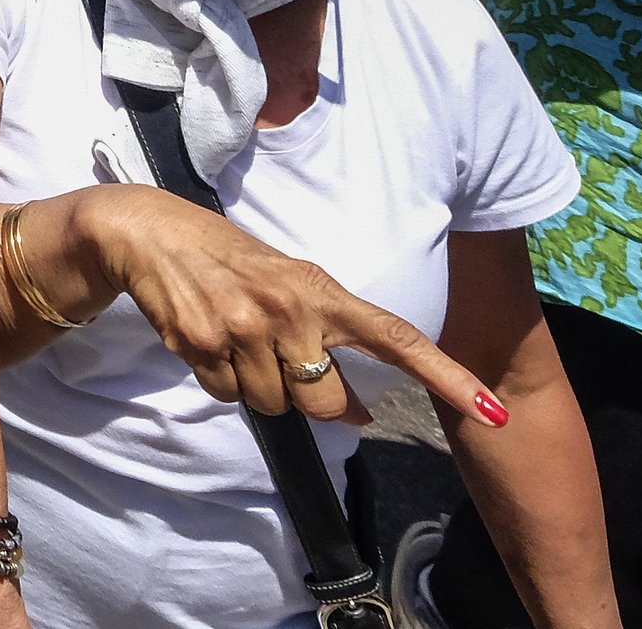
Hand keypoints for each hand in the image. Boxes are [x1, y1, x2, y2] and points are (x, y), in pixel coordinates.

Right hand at [77, 185, 501, 426]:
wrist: (147, 230)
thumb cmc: (228, 257)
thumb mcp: (286, 281)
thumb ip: (326, 337)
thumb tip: (357, 411)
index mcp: (319, 288)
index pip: (396, 337)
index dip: (446, 376)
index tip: (494, 411)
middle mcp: (289, 308)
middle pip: (325, 403)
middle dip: (304, 396)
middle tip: (274, 355)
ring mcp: (245, 326)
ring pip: (273, 405)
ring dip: (254, 384)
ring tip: (232, 335)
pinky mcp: (203, 342)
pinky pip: (227, 395)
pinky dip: (218, 378)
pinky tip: (205, 337)